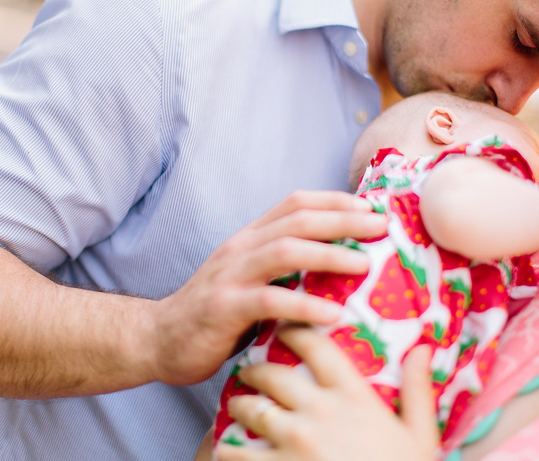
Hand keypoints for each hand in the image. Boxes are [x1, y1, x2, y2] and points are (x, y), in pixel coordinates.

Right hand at [150, 191, 387, 385]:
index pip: (295, 203)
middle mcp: (241, 248)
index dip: (335, 200)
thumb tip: (336, 267)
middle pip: (297, 220)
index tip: (371, 206)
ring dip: (329, 254)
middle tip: (381, 226)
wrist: (156, 338)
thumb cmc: (214, 313)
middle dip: (343, 219)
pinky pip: (268, 300)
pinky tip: (332, 314)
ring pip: (284, 251)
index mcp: (249, 238)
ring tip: (364, 264)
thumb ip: (281, 270)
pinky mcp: (223, 308)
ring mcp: (230, 276)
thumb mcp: (248, 279)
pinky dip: (304, 304)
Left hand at [216, 326, 438, 460]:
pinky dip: (228, 447)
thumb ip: (417, 390)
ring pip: (251, 409)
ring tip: (237, 405)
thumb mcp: (420, 435)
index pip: (317, 347)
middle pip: (273, 375)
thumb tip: (422, 349)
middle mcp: (318, 412)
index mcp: (353, 396)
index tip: (283, 327)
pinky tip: (225, 446)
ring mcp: (293, 442)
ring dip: (240, 404)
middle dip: (256, 370)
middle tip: (250, 371)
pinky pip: (239, 451)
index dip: (295, 330)